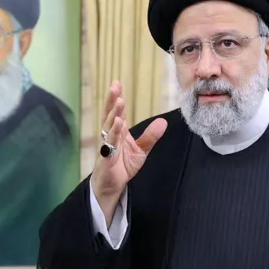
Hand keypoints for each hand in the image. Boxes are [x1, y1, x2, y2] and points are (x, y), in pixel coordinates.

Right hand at [91, 81, 166, 219]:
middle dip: (112, 101)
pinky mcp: (106, 158)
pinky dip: (112, 135)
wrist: (112, 184)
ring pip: (109, 127)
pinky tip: (117, 125)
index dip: (115, 98)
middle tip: (115, 87)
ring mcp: (107, 146)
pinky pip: (109, 145)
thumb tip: (163, 122)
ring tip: (119, 102)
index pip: (116, 112)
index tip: (116, 83)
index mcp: (118, 131)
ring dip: (114, 115)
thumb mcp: (141, 149)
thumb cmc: (122, 165)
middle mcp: (110, 135)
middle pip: (109, 115)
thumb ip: (150, 136)